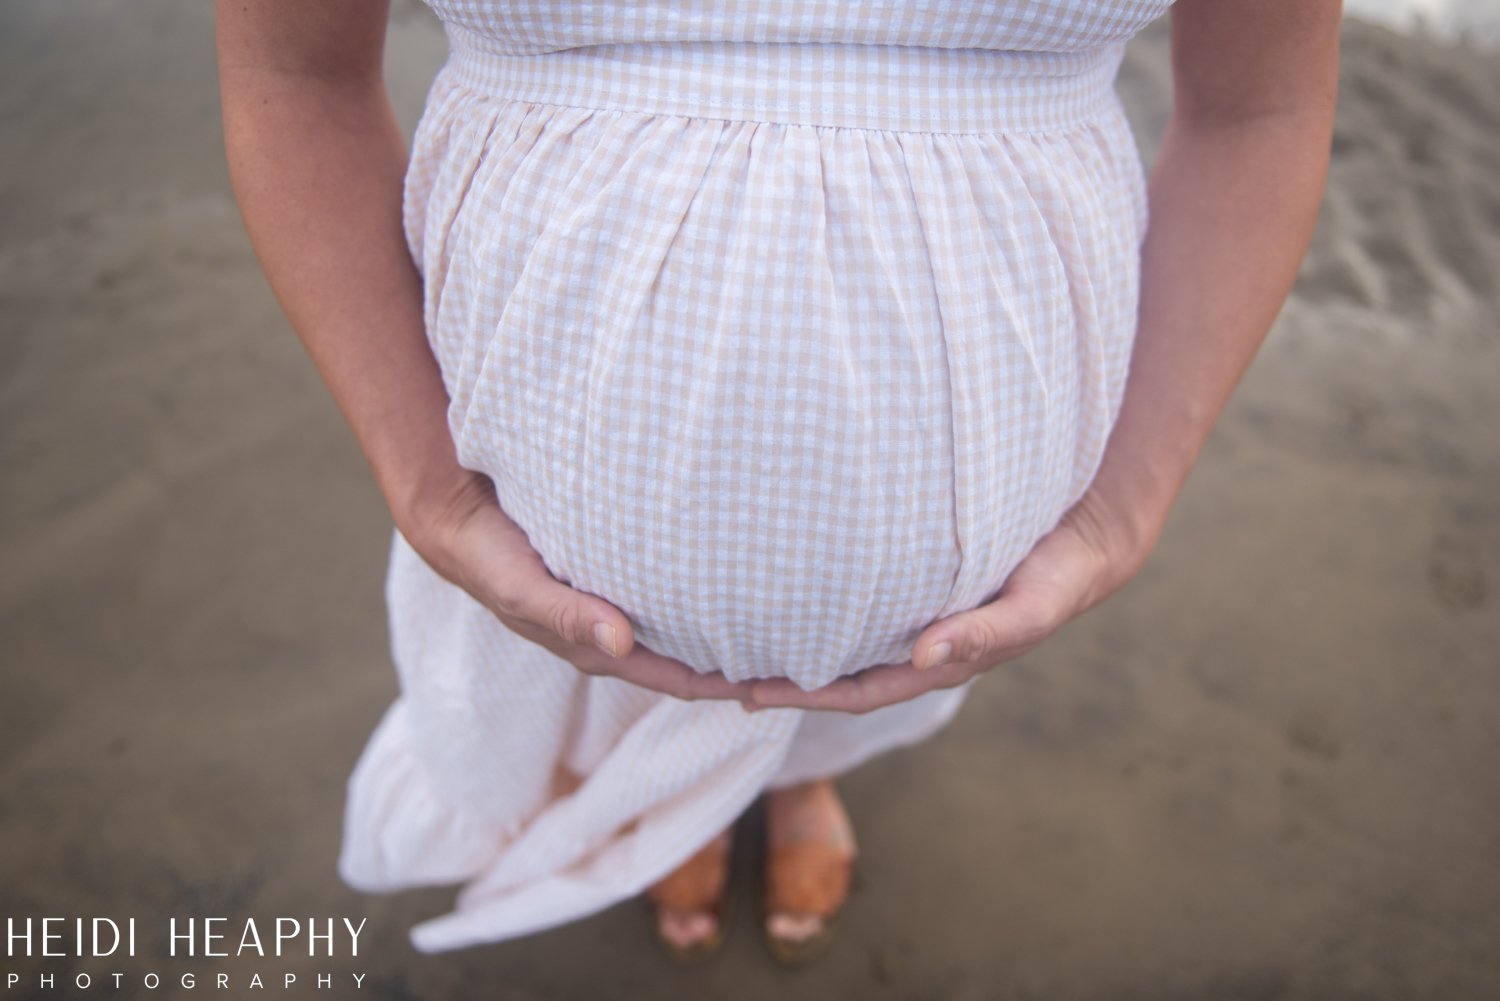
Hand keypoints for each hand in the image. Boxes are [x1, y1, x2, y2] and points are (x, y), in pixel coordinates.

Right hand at [405, 471, 758, 702]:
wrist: (461, 519)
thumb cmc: (493, 558)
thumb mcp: (523, 587)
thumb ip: (566, 615)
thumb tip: (621, 644)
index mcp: (602, 649)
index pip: (685, 679)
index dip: (735, 686)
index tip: (791, 684)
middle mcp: (619, 636)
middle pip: (697, 660)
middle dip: (749, 663)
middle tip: (814, 654)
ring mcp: (619, 609)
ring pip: (690, 628)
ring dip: (734, 627)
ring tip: (792, 616)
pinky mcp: (619, 575)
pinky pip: (676, 592)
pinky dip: (710, 590)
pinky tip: (743, 571)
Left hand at [744, 487, 1154, 713]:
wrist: (1082, 543)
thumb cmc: (1055, 579)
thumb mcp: (1027, 608)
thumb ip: (984, 633)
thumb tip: (924, 655)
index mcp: (935, 662)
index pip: (856, 690)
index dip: (804, 695)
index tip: (749, 692)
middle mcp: (914, 646)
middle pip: (834, 672)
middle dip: (779, 678)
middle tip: (713, 675)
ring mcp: (911, 618)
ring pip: (837, 640)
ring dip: (787, 644)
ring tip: (728, 639)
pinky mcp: (911, 584)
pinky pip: (852, 604)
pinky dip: (814, 606)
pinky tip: (778, 591)